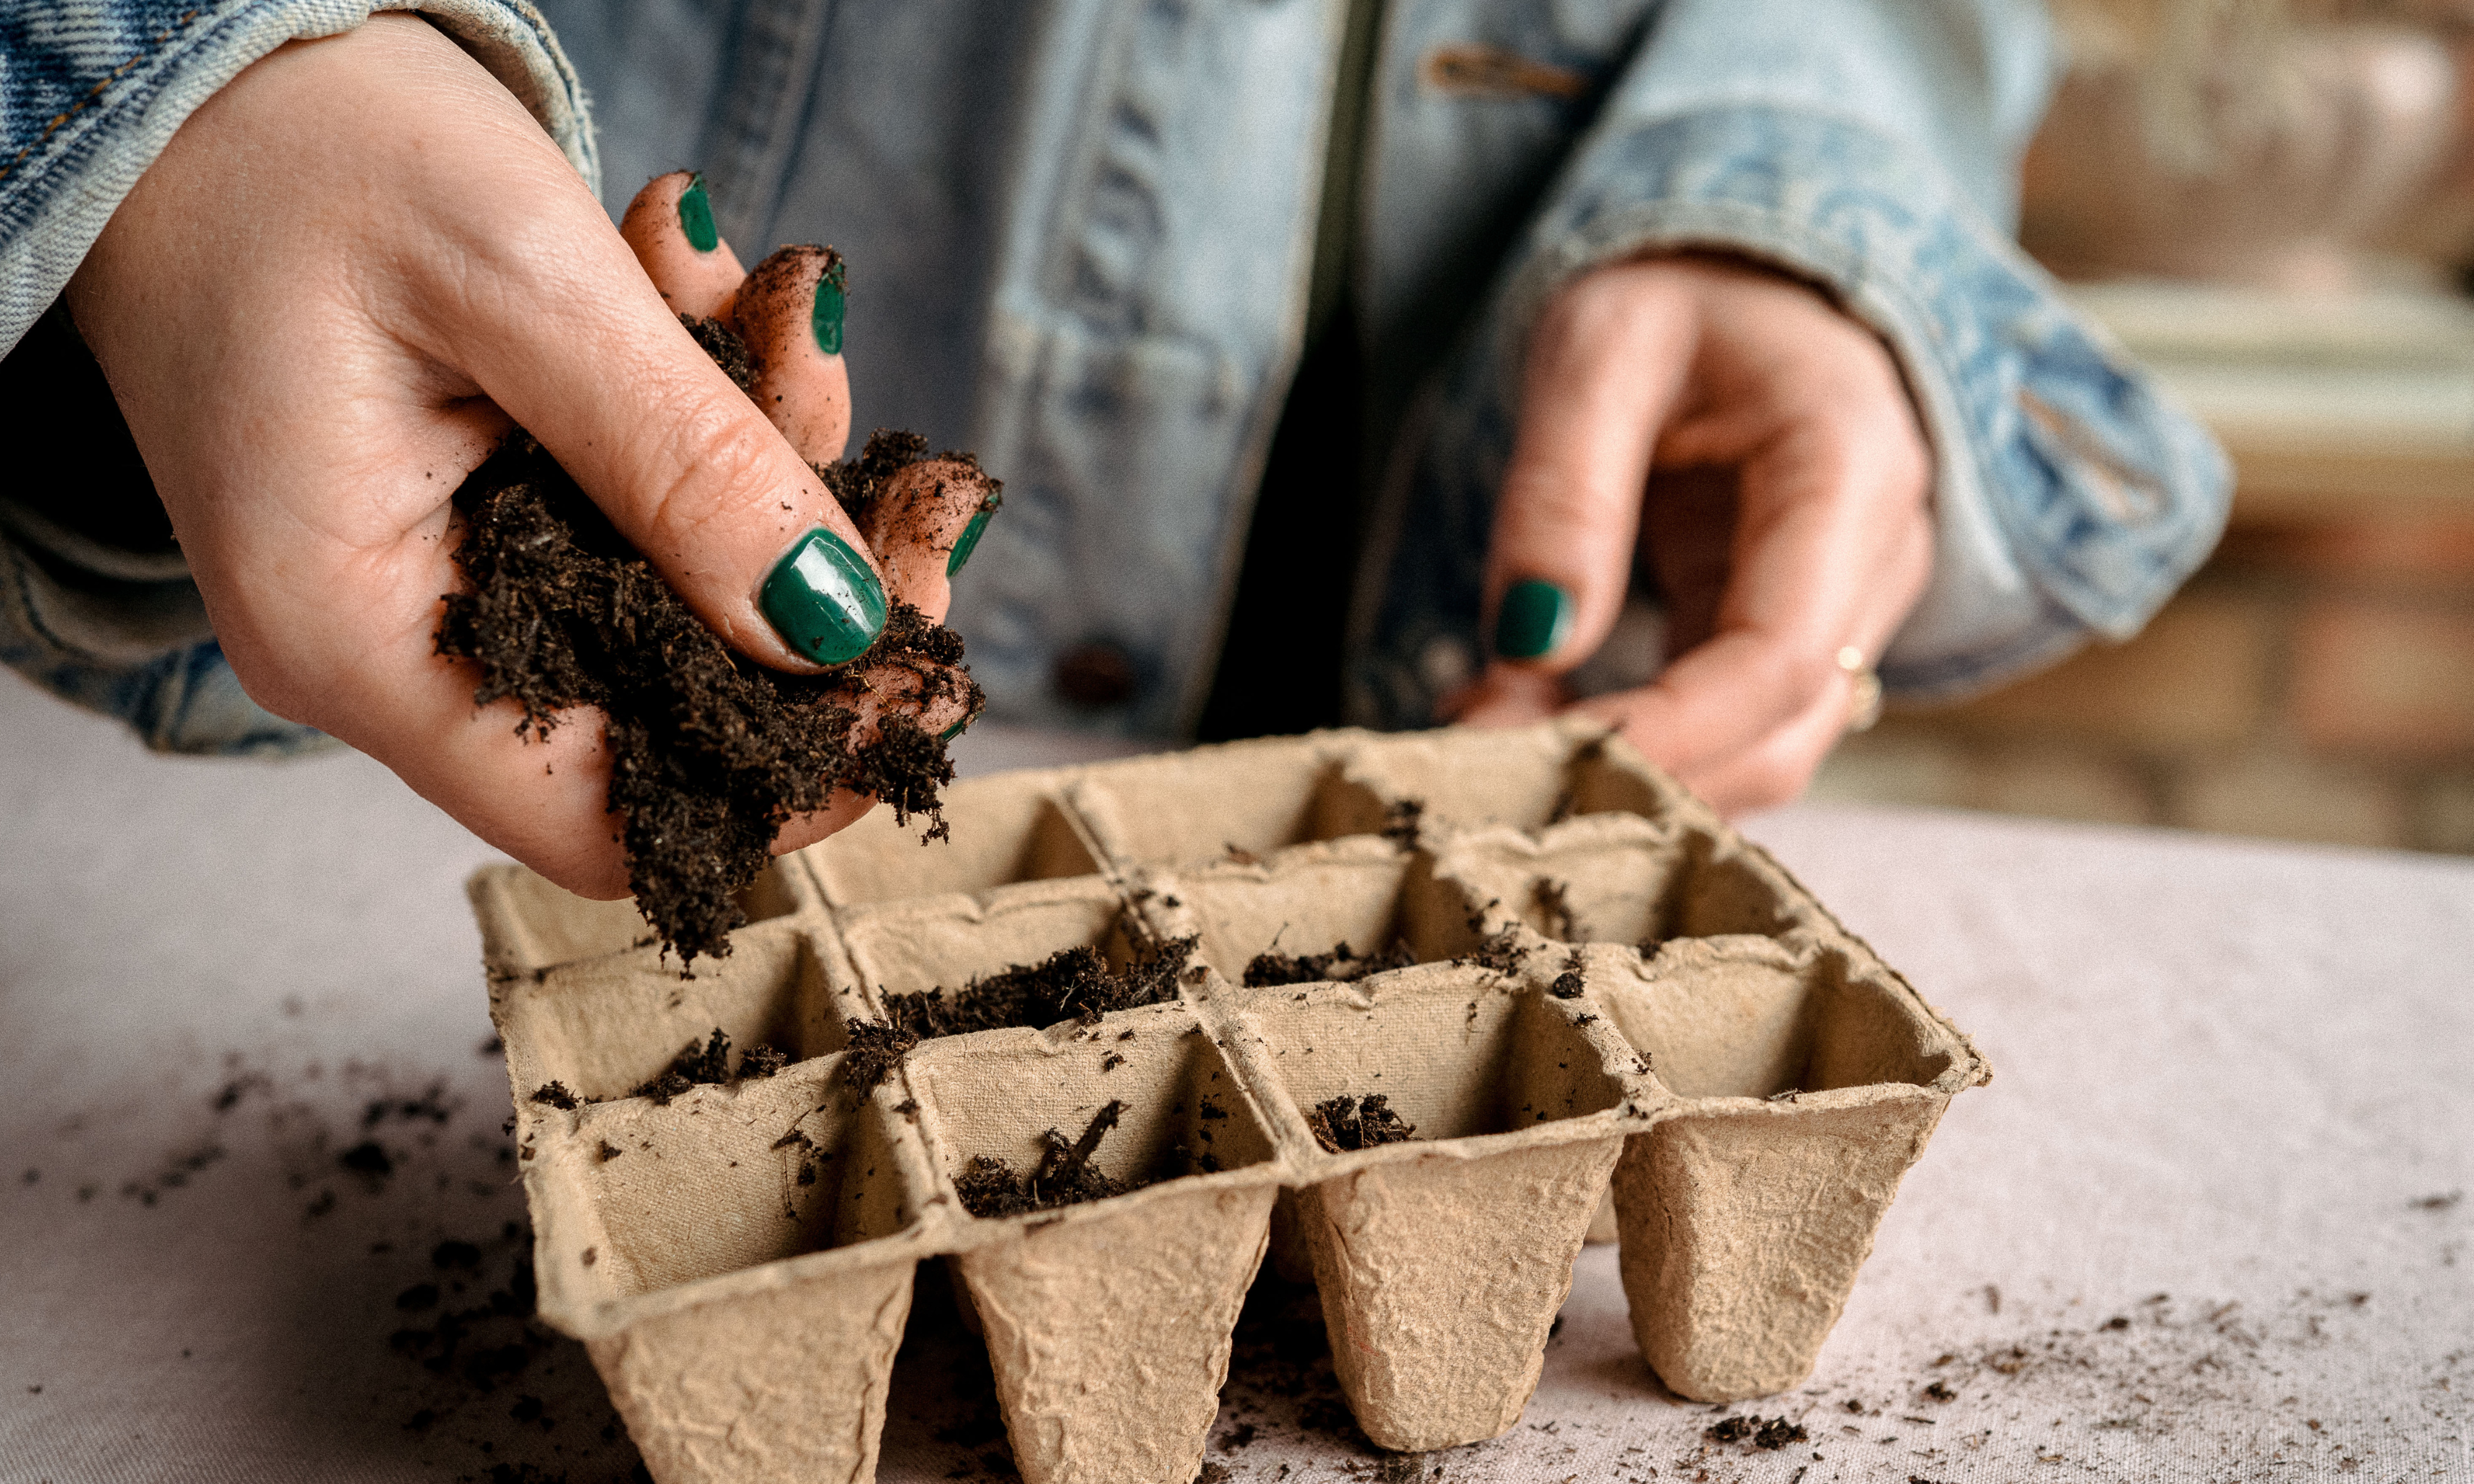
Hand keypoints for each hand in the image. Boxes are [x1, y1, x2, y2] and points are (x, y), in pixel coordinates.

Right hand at [65, 15, 978, 896]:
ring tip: (785, 296)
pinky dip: (708, 407)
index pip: (612, 821)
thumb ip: (683, 461)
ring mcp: (440, 576)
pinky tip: (710, 279)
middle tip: (931, 477)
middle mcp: (395, 643)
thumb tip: (841, 626)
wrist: (189, 61)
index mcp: (358, 640)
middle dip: (824, 585)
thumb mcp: (516, 283)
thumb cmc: (297, 148)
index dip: (791, 774)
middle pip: (674, 705)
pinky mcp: (480, 505)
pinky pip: (641, 502)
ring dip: (773, 455)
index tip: (925, 670)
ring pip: (681, 589)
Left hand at [1447, 255, 1932, 812]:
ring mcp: (1846, 609)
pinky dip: (1633, 748)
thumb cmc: (1680, 297)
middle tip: (1474, 757)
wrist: (1752, 284)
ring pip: (1759, 751)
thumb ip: (1565, 490)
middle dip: (1636, 771)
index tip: (1541, 760)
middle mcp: (1877, 557)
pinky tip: (1526, 718)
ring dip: (1630, 773)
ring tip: (1483, 727)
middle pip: (1780, 732)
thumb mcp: (1597, 348)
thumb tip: (1533, 642)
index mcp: (1849, 468)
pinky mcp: (1791, 637)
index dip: (1670, 734)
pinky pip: (1725, 728)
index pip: (1781, 656)